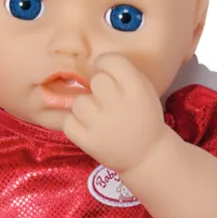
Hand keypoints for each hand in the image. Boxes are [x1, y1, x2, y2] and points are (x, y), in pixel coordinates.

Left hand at [62, 53, 166, 173]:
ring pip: (79, 102)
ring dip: (86, 108)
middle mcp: (119, 105)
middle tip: (104, 100)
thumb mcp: (144, 92)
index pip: (112, 61)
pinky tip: (88, 128)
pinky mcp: (89, 142)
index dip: (104, 63)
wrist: (147, 156)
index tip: (103, 69)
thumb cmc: (144, 119)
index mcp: (137, 90)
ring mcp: (102, 125)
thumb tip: (93, 63)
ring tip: (97, 118)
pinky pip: (69, 123)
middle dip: (98, 88)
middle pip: (96, 81)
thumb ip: (124, 75)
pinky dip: (76, 124)